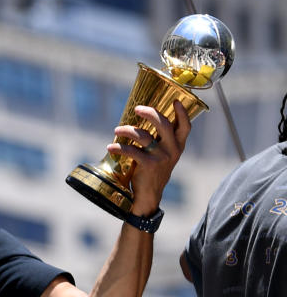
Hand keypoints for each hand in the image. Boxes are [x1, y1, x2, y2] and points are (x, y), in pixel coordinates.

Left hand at [108, 100, 190, 215]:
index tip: (176, 100)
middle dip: (149, 113)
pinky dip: (118, 147)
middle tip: (137, 109)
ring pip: (143, 135)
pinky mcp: (149, 165)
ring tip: (117, 130)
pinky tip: (110, 146)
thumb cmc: (152, 171)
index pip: (185, 126)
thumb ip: (160, 141)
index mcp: (178, 146)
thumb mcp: (162, 155)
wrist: (149, 195)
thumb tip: (143, 121)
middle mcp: (172, 150)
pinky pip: (131, 150)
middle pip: (163, 124)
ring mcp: (162, 157)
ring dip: (127, 130)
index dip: (182, 113)